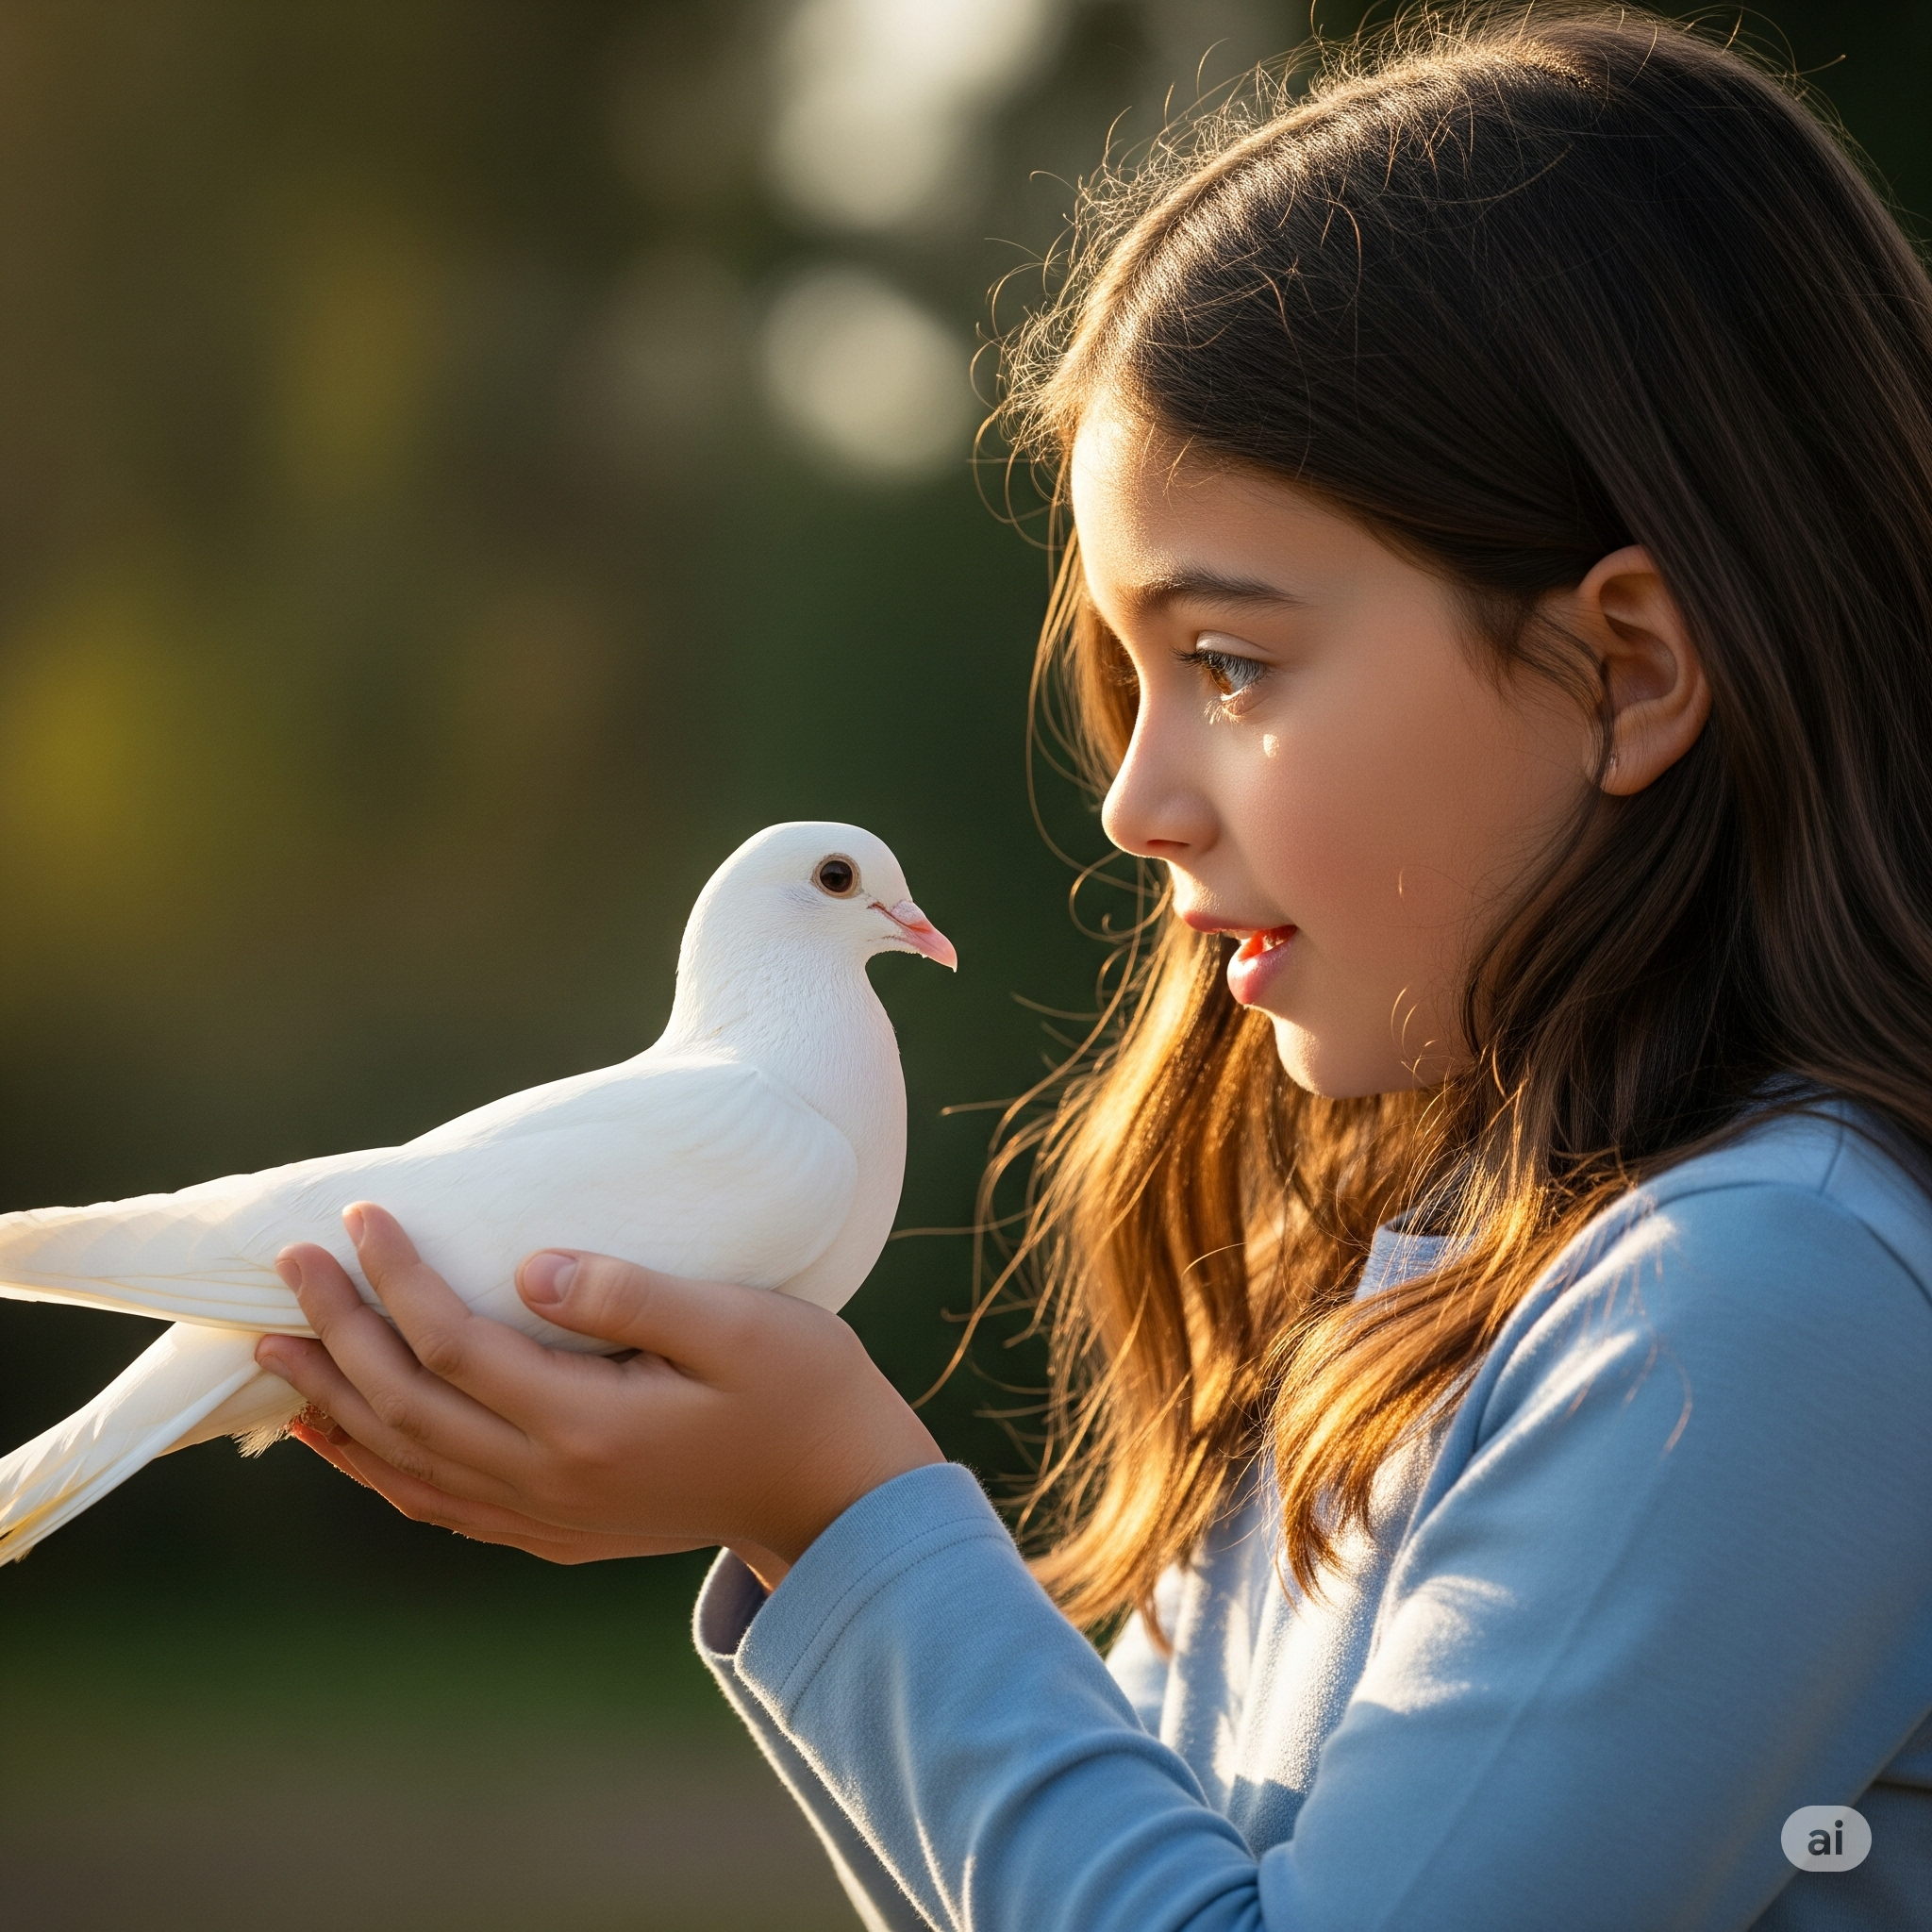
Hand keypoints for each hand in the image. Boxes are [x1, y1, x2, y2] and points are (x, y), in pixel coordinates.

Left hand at [255, 1204, 943, 1589]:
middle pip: (409, 1405)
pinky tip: (346, 1437)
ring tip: (277, 1353)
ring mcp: (549, 1517)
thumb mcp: (738, 1323)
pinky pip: (440, 1502)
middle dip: (339, 1331)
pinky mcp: (558, 1529)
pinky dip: (379, 1467)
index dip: (398, 1278)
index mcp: (588, 1424)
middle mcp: (550, 1482)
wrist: (838, 1494)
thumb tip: (530, 1268)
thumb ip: (631, 1295)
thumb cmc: (802, 1388)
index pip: (455, 1344)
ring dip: (336, 1405)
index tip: (364, 1215)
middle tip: (288, 1264)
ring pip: (408, 1464)